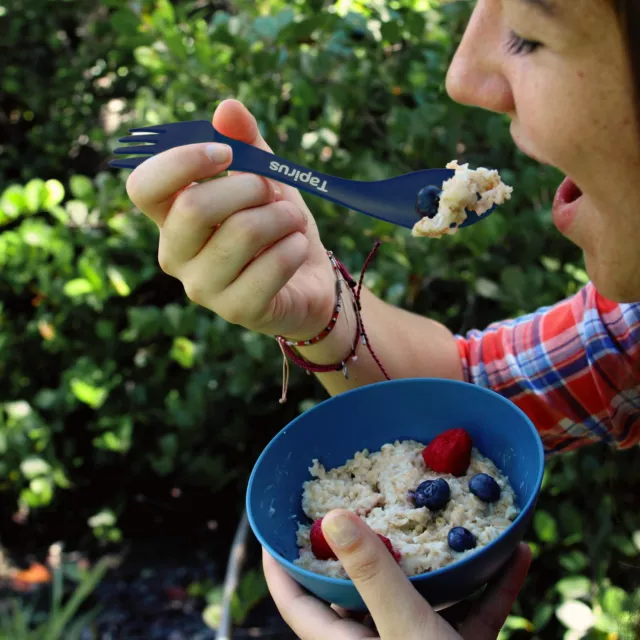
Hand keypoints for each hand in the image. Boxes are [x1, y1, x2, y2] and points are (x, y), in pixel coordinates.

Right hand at [125, 99, 335, 339]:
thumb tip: (227, 107)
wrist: (309, 278)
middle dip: (249, 187)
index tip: (225, 153)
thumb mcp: (264, 178)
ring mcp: (202, 288)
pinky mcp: (236, 311)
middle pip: (194, 207)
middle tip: (273, 192)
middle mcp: (176, 254)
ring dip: (282, 216)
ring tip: (294, 221)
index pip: (143, 186)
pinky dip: (294, 246)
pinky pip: (271, 266)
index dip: (181, 161)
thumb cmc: (277, 224)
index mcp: (171, 217)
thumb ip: (246, 143)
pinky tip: (297, 249)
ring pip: (241, 233)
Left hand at [263, 509, 531, 639]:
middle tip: (371, 499)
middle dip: (370, 544)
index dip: (279, 561)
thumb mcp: (404, 627)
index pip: (294, 598)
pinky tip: (518, 556)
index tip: (275, 521)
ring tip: (448, 519)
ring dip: (442, 562)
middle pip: (359, 586)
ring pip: (421, 594)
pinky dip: (491, 588)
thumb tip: (330, 518)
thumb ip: (371, 574)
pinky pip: (470, 613)